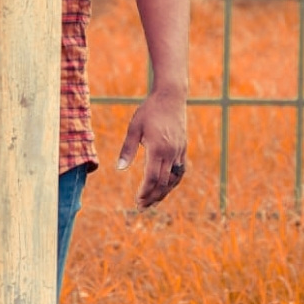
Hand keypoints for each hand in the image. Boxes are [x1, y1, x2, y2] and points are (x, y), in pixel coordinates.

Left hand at [116, 88, 187, 208]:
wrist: (171, 96)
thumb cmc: (149, 110)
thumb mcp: (134, 128)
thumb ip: (128, 149)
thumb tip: (120, 168)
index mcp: (157, 148)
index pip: (152, 177)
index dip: (145, 191)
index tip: (137, 200)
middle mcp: (171, 152)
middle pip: (163, 182)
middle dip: (152, 196)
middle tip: (141, 207)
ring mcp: (179, 151)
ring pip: (174, 178)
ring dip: (163, 192)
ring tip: (153, 202)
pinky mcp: (183, 148)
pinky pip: (180, 170)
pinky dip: (173, 182)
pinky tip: (166, 187)